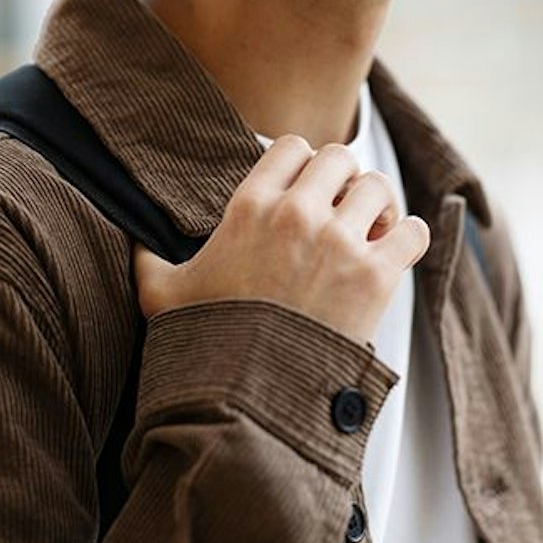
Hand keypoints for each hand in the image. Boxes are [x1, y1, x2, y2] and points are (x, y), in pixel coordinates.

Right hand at [132, 136, 427, 346]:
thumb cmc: (205, 343)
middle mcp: (296, 215)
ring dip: (378, 206)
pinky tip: (393, 254)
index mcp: (249, 207)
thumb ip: (146, 259)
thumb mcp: (160, 294)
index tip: (307, 188)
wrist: (247, 397)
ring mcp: (339, 244)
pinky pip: (412, 231)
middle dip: (344, 180)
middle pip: (341, 158)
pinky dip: (407, 238)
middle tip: (342, 208)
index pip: (292, 146)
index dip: (303, 162)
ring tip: (371, 231)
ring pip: (378, 188)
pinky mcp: (375, 278)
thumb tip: (130, 241)